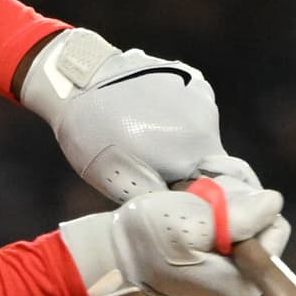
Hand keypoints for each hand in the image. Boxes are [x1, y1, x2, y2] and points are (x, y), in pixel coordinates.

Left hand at [22, 28, 257, 204]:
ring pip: (201, 135)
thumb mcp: (119, 182)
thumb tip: (182, 216)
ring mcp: (200, 96)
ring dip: (182, 144)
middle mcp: (206, 121)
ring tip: (145, 139)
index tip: (179, 203)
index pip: (217, 187)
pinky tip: (148, 115)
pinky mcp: (192, 79)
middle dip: (188, 171)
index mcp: (194, 149)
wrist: (78, 79)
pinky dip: (178, 118)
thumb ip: (158, 199)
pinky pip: (193, 110)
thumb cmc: (92, 134)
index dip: (199, 199)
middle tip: (154, 171)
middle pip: (210, 160)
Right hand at [61, 172, 289, 295]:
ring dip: (222, 195)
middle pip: (264, 218)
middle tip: (199, 197)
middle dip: (236, 199)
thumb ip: (238, 217)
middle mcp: (246, 278)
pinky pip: (233, 215)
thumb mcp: (191, 225)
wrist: (116, 249)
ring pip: (249, 211)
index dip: (248, 206)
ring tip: (191, 197)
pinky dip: (215, 200)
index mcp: (247, 284)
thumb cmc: (148, 240)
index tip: (214, 203)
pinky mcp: (220, 251)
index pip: (275, 227)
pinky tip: (191, 198)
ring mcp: (233, 265)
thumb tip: (275, 203)